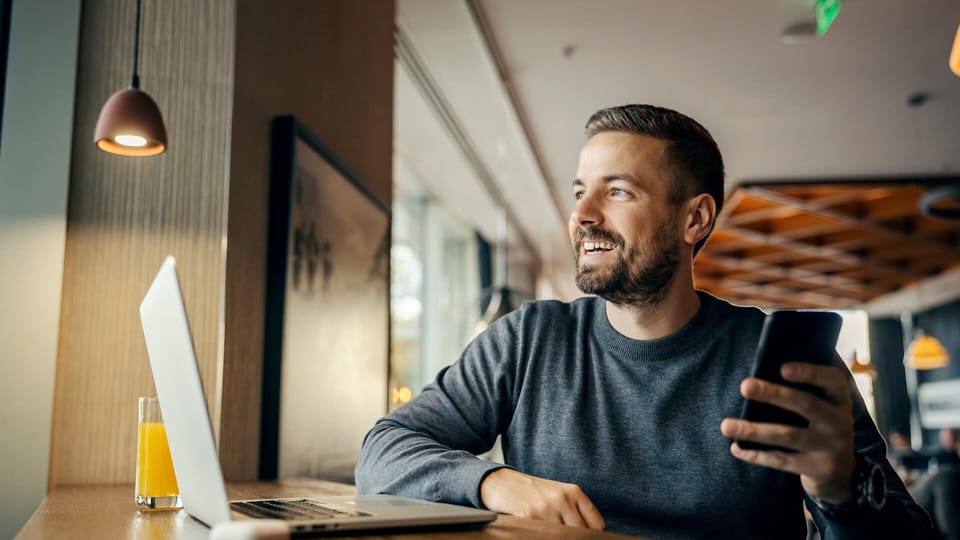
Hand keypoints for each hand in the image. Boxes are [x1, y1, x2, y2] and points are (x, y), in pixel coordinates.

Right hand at [479, 468, 605, 528]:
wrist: (502, 482)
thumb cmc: (532, 492)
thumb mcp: (558, 494)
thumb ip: (576, 510)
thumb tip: (592, 532)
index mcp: (573, 492)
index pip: (597, 524)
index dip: (593, 536)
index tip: (588, 539)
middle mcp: (562, 498)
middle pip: (581, 532)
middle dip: (576, 538)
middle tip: (566, 537)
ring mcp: (547, 508)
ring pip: (564, 535)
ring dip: (558, 537)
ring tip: (551, 534)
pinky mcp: (530, 516)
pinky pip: (543, 535)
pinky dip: (542, 536)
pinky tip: (538, 533)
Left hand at [720, 362, 855, 502]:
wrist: (842, 473)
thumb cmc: (820, 426)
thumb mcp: (824, 407)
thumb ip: (806, 389)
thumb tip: (766, 369)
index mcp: (839, 400)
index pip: (832, 380)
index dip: (809, 372)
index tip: (782, 368)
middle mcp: (839, 422)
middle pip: (805, 404)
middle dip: (773, 394)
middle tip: (745, 386)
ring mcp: (830, 447)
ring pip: (787, 436)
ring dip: (754, 430)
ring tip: (726, 426)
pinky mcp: (818, 469)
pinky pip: (781, 460)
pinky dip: (756, 455)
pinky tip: (736, 448)